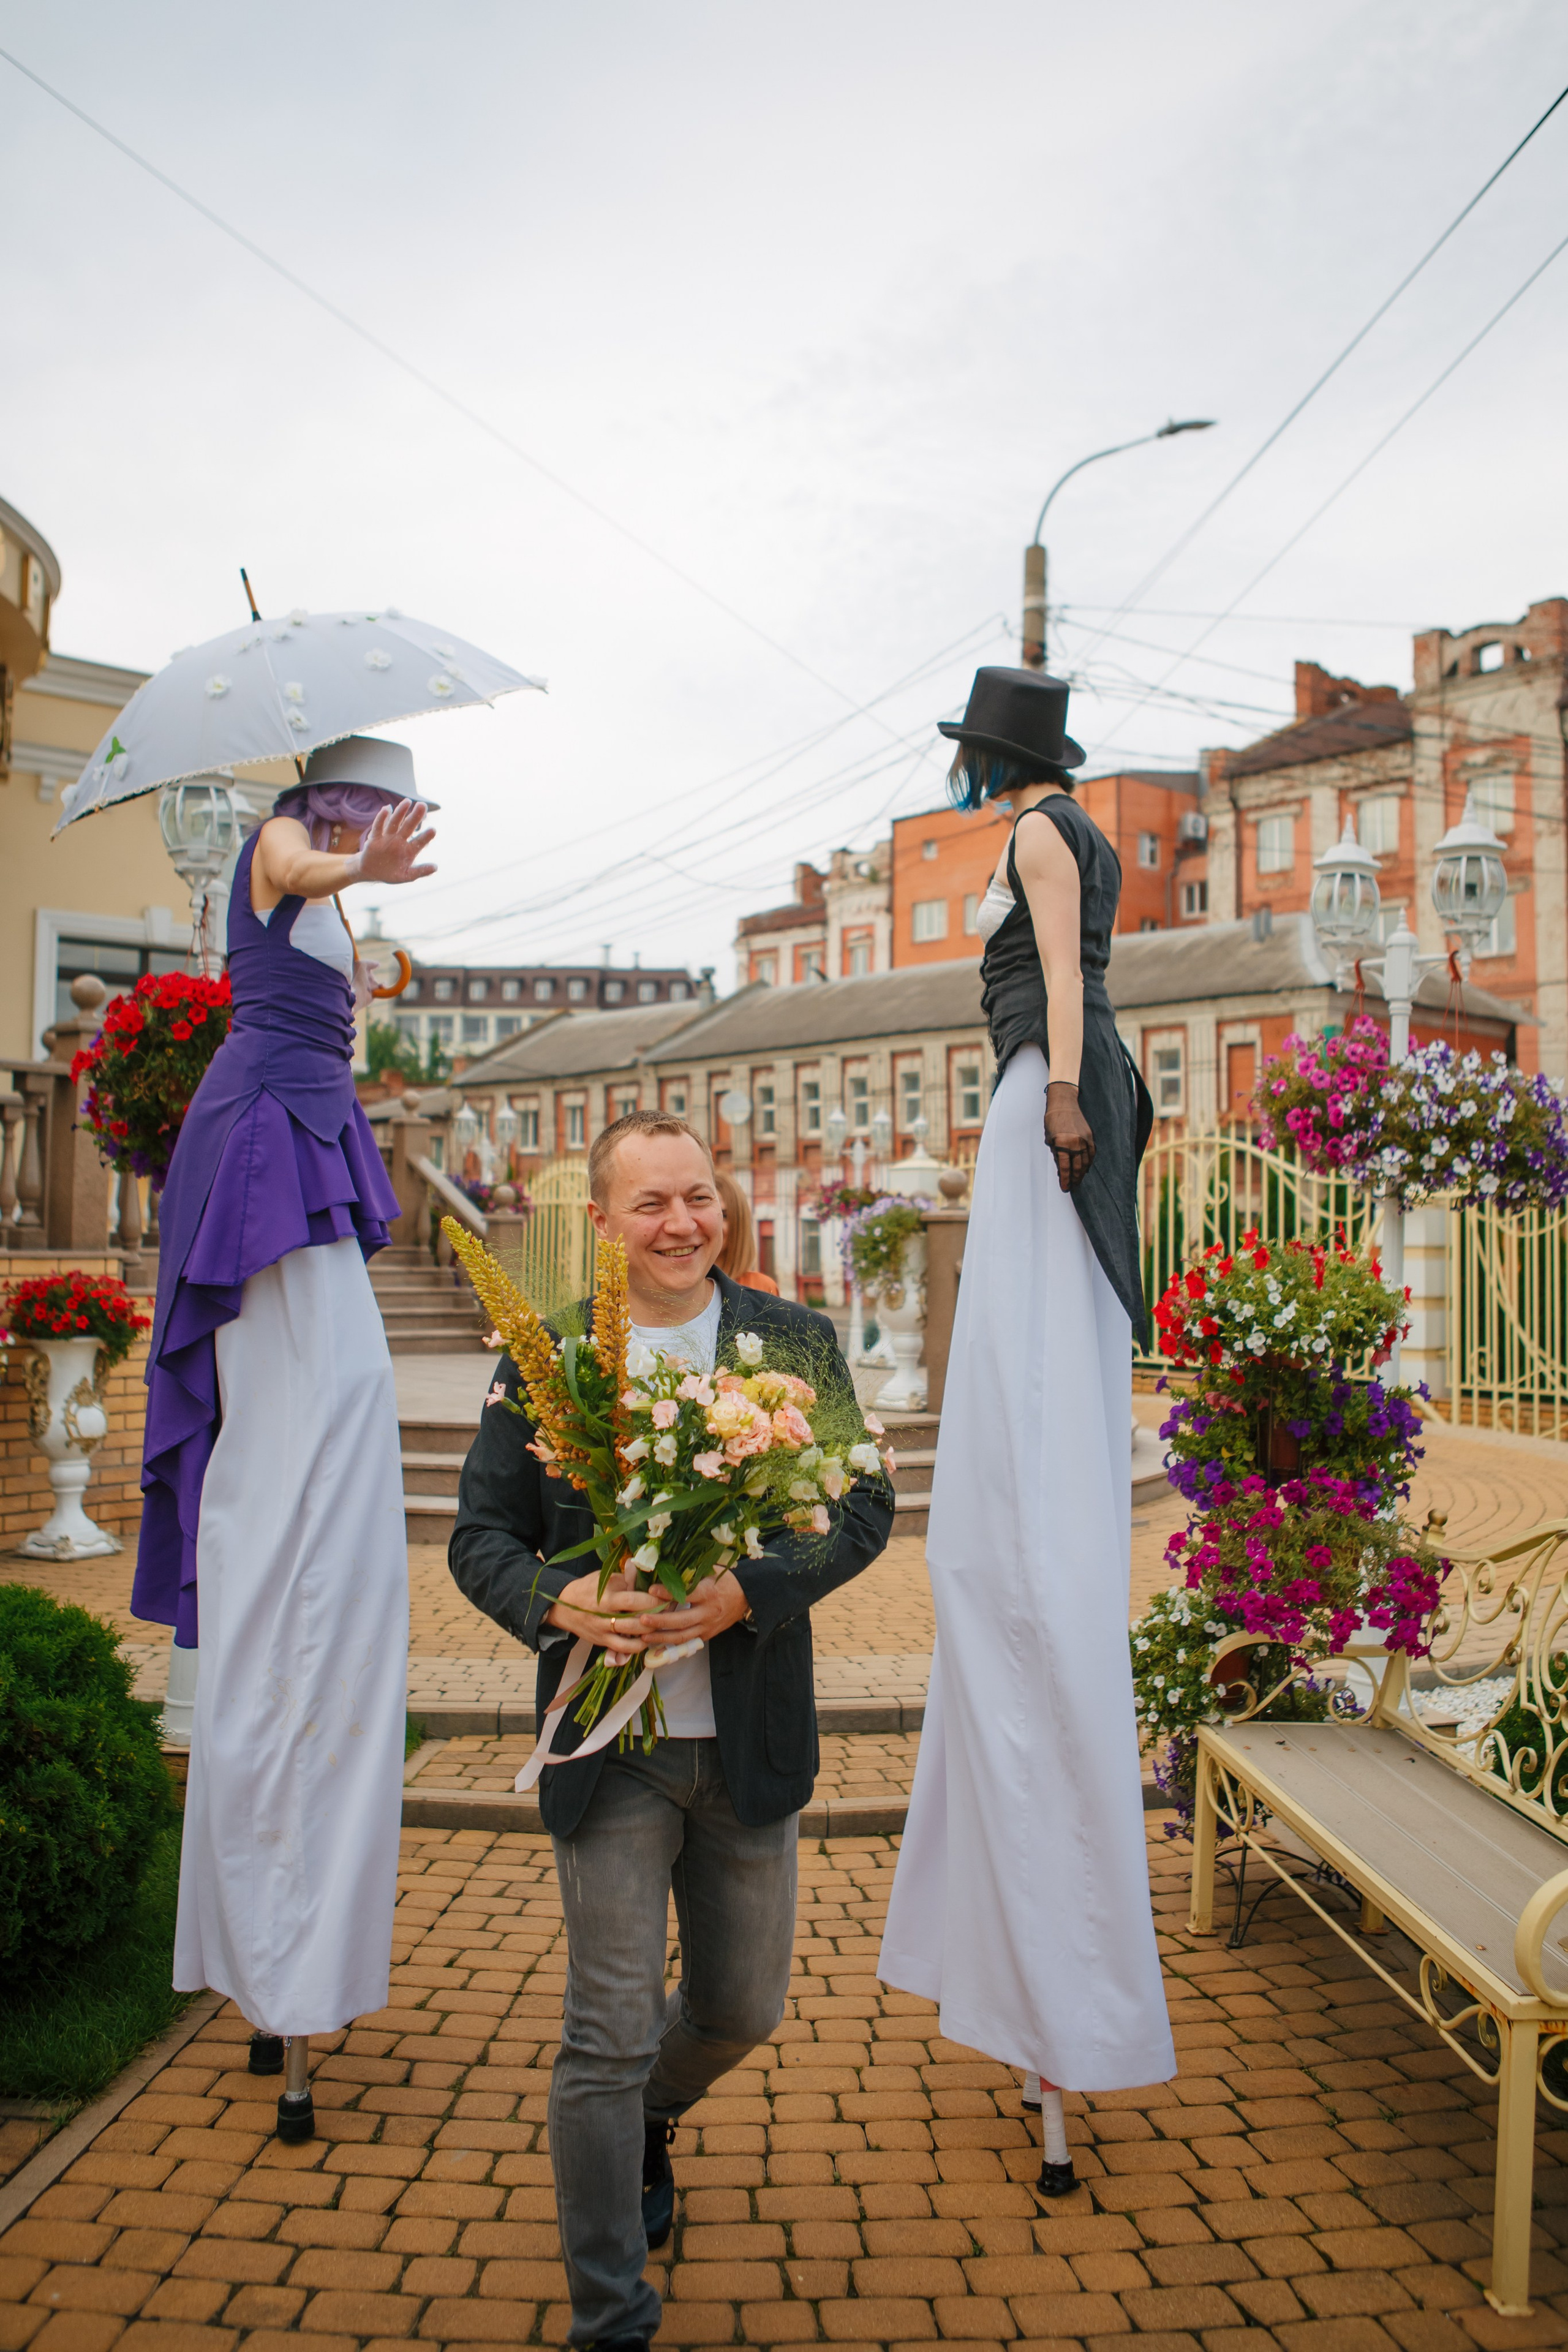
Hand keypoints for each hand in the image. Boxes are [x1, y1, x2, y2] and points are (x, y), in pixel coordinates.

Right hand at [347, 799, 436, 886]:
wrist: (371, 873)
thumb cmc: (391, 873)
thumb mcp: (406, 876)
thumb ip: (420, 871)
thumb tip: (436, 867)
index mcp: (409, 849)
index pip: (419, 841)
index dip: (425, 837)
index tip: (433, 830)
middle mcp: (400, 840)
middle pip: (408, 826)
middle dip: (415, 816)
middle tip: (423, 805)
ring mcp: (387, 838)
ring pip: (395, 823)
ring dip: (400, 812)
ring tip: (407, 802)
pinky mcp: (374, 838)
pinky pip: (378, 827)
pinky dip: (382, 818)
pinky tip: (387, 809)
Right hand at [545, 1571, 661, 1657]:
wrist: (564, 1607)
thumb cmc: (588, 1588)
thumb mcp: (604, 1577)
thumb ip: (625, 1578)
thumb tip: (648, 1572)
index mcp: (606, 1597)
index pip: (634, 1600)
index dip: (653, 1600)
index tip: (667, 1596)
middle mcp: (604, 1616)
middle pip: (636, 1621)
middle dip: (655, 1617)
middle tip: (669, 1612)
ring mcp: (603, 1631)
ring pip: (632, 1637)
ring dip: (650, 1632)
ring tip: (662, 1624)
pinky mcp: (602, 1642)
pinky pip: (623, 1649)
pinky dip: (638, 1646)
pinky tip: (648, 1638)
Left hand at [638, 1571, 751, 1647]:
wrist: (747, 1596)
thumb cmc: (725, 1580)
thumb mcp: (710, 1571)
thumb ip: (690, 1573)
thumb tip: (665, 1569)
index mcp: (709, 1592)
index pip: (686, 1594)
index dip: (668, 1593)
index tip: (651, 1590)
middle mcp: (708, 1612)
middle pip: (681, 1621)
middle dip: (660, 1622)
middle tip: (641, 1620)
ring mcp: (708, 1626)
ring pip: (683, 1636)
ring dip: (662, 1638)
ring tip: (643, 1636)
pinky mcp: (707, 1635)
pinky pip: (687, 1641)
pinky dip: (671, 1644)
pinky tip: (656, 1644)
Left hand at [1044, 1081, 1094, 1191]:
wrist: (1064, 1103)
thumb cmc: (1053, 1120)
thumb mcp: (1050, 1138)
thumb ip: (1056, 1154)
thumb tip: (1061, 1168)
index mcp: (1062, 1144)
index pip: (1065, 1167)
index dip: (1065, 1179)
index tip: (1065, 1187)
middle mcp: (1075, 1143)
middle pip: (1077, 1167)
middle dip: (1074, 1179)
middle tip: (1072, 1186)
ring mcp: (1084, 1139)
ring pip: (1085, 1162)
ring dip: (1082, 1173)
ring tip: (1078, 1180)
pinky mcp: (1090, 1136)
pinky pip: (1091, 1153)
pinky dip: (1089, 1162)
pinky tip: (1086, 1168)